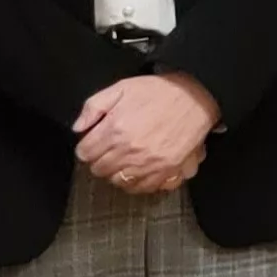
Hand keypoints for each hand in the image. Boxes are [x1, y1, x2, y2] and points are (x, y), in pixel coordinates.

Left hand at [75, 73, 216, 192]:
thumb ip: (93, 106)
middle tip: (111, 150)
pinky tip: (139, 171)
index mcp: (115, 130)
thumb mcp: (121, 88)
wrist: (197, 96)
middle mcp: (130, 150)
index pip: (84, 153)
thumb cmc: (160, 91)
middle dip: (101, 159)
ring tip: (125, 161)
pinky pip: (143, 187)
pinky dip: (138, 182)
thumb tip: (78, 127)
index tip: (95, 142)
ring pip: (119, 181)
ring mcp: (149, 163)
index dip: (88, 146)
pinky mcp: (167, 170)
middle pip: (99, 170)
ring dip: (118, 172)